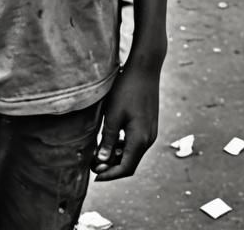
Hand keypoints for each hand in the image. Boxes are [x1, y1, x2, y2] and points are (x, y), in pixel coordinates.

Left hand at [91, 62, 160, 180]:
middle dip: (112, 167)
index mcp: (140, 140)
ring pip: (133, 153)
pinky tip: (111, 140)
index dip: (109, 175)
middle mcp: (149, 139)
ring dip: (117, 156)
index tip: (94, 176)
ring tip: (99, 153)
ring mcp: (151, 132)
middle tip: (93, 164)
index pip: (125, 168)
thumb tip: (102, 162)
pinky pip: (136, 143)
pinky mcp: (149, 125)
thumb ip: (107, 140)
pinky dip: (123, 146)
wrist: (145, 68)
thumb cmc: (127, 89)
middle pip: (130, 163)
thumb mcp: (113, 115)